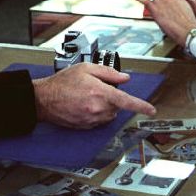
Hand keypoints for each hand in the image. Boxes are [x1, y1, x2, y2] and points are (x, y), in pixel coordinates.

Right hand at [34, 62, 154, 128]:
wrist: (44, 99)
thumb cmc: (62, 82)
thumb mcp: (86, 68)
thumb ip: (108, 73)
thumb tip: (124, 78)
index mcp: (100, 93)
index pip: (127, 101)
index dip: (141, 106)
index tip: (151, 110)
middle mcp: (97, 109)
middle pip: (117, 107)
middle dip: (112, 98)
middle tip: (96, 89)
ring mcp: (91, 120)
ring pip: (109, 115)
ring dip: (105, 107)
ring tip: (87, 97)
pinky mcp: (86, 127)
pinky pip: (99, 121)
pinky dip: (96, 114)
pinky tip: (83, 105)